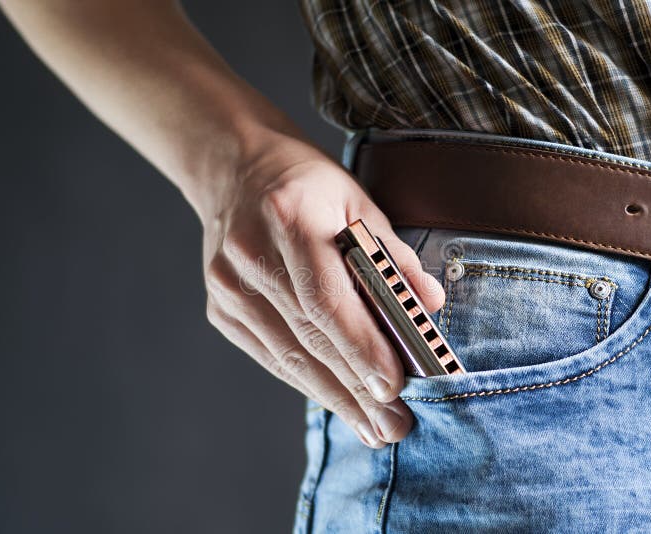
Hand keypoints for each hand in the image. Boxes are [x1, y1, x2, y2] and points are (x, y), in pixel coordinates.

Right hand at [199, 132, 444, 447]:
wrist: (234, 169)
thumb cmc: (308, 185)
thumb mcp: (359, 202)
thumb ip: (394, 256)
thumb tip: (430, 306)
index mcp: (290, 215)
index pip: (324, 296)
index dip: (359, 346)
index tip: (392, 386)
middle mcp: (249, 253)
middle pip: (307, 335)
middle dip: (354, 388)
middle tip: (394, 426)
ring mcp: (227, 285)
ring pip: (287, 354)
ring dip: (334, 396)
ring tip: (372, 428)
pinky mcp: (220, 308)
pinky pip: (269, 355)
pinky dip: (306, 381)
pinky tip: (337, 402)